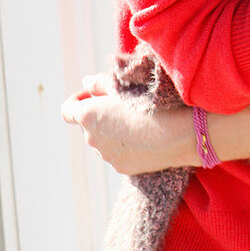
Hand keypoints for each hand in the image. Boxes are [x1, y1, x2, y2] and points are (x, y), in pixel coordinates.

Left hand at [61, 73, 196, 174]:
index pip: (67, 110)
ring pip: (103, 139)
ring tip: (139, 119)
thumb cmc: (154, 102)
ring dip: (113, 129)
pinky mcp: (122, 168)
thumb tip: (86, 82)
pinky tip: (146, 135)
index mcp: (89, 116)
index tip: (94, 94)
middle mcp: (92, 139)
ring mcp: (107, 157)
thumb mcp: (126, 83)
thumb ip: (100, 82)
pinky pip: (117, 152)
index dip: (78, 99)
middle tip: (124, 102)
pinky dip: (125, 144)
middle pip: (88, 124)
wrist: (181, 134)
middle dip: (101, 114)